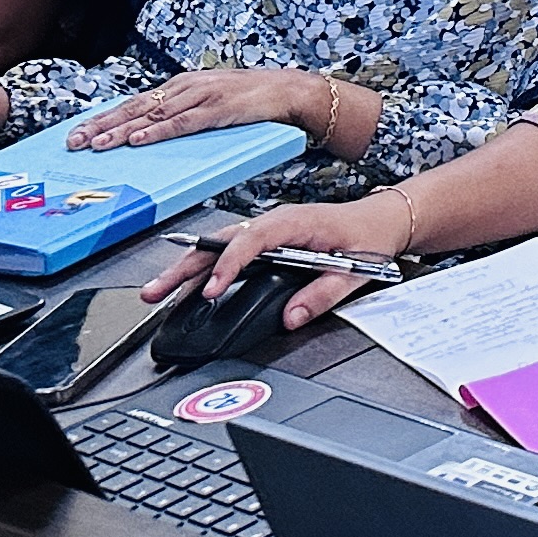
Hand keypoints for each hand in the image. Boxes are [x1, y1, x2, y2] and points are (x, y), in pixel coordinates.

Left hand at [69, 67, 339, 153]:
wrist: (290, 90)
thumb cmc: (250, 100)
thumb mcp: (208, 101)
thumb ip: (180, 113)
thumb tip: (146, 132)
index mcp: (181, 85)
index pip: (134, 103)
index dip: (104, 118)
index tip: (78, 133)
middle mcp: (186, 86)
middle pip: (135, 107)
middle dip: (102, 125)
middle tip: (75, 141)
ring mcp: (202, 96)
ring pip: (152, 115)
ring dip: (122, 130)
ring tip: (97, 144)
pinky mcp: (218, 109)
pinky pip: (182, 122)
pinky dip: (158, 131)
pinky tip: (139, 139)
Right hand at [167, 196, 409, 331]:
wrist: (381, 220)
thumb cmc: (368, 238)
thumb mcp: (355, 270)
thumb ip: (322, 294)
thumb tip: (290, 317)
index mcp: (295, 222)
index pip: (252, 239)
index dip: (228, 263)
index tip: (212, 290)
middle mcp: (275, 222)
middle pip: (220, 241)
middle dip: (186, 266)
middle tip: (156, 291)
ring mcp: (267, 230)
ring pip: (217, 246)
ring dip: (186, 269)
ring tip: (156, 293)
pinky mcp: (264, 241)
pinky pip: (226, 252)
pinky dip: (202, 269)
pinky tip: (184, 290)